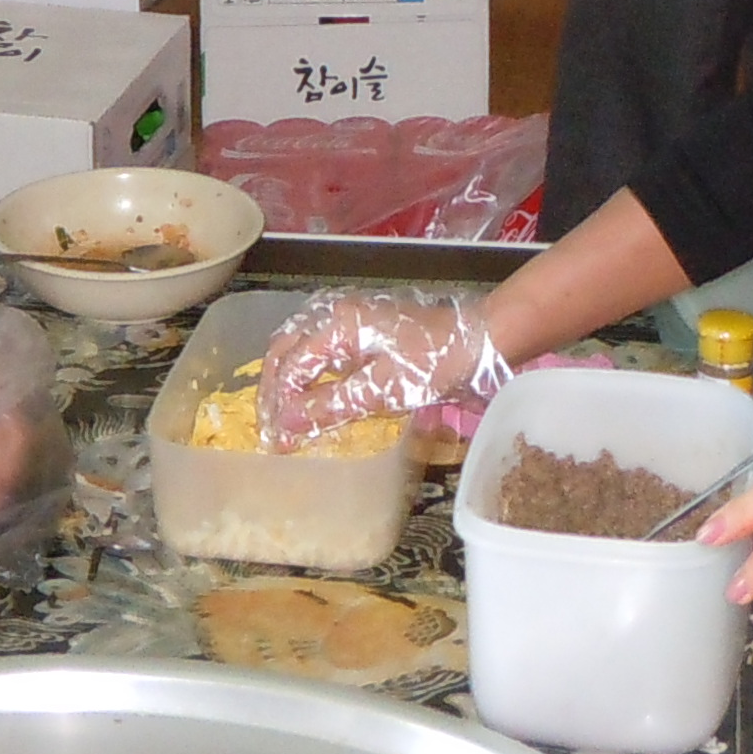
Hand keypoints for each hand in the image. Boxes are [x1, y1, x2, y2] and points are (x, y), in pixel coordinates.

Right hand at [258, 292, 504, 448]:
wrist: (481, 341)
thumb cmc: (435, 362)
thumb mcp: (384, 388)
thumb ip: (333, 404)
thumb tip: (287, 423)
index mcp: (338, 324)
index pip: (289, 365)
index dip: (277, 403)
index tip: (273, 439)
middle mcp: (336, 315)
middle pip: (287, 350)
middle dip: (274, 389)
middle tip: (271, 428)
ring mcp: (350, 319)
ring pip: (302, 348)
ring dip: (288, 381)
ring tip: (285, 415)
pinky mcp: (364, 330)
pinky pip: (324, 350)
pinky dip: (311, 374)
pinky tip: (313, 397)